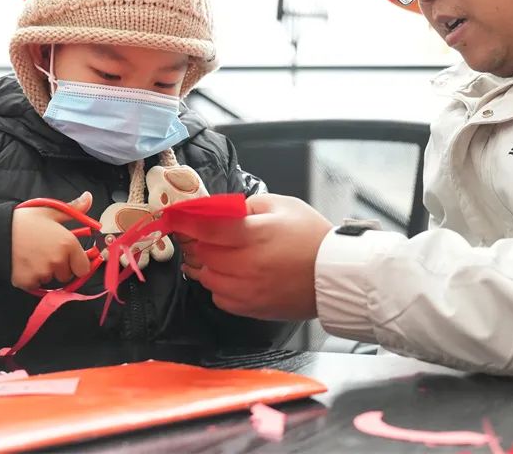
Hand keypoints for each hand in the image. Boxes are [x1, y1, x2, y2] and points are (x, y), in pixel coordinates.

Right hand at [11, 191, 92, 289]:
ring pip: (50, 280)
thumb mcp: (50, 211)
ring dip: (45, 272)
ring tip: (33, 256)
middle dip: (60, 268)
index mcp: (68, 244)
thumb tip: (89, 198)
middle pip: (67, 275)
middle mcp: (58, 261)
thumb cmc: (25, 220)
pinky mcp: (27, 282)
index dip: (77, 263)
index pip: (83, 268)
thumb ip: (74, 208)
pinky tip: (24, 263)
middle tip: (47, 253)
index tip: (69, 258)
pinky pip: (35, 284)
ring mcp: (42, 273)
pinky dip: (31, 278)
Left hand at [177, 193, 331, 320]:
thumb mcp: (283, 206)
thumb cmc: (312, 238)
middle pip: (201, 254)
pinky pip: (218, 298)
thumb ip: (247, 205)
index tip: (177, 217)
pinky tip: (233, 275)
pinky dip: (218, 285)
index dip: (186, 221)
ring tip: (221, 254)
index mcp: (253, 234)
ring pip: (206, 277)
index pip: (205, 228)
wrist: (335, 276)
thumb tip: (221, 210)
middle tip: (204, 234)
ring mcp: (246, 290)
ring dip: (207, 264)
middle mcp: (246, 264)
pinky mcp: (251, 308)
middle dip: (198, 242)